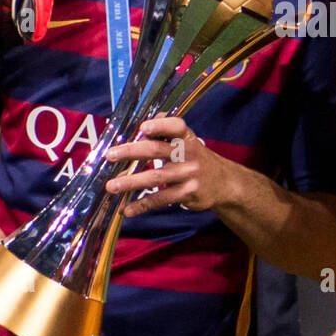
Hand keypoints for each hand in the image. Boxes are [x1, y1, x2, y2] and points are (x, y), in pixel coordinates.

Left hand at [103, 117, 232, 216]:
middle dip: (131, 152)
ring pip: (156, 177)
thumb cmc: (195, 158)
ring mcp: (188, 174)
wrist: (224, 183)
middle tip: (110, 155)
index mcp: (187, 137)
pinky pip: (161, 199)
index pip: (177, 126)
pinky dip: (142, 205)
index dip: (161, 126)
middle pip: (157, 150)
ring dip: (131, 182)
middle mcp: (189, 154)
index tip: (143, 127)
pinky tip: (126, 209)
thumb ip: (165, 134)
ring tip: (111, 186)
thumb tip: (136, 129)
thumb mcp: (187, 142)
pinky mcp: (187, 193)